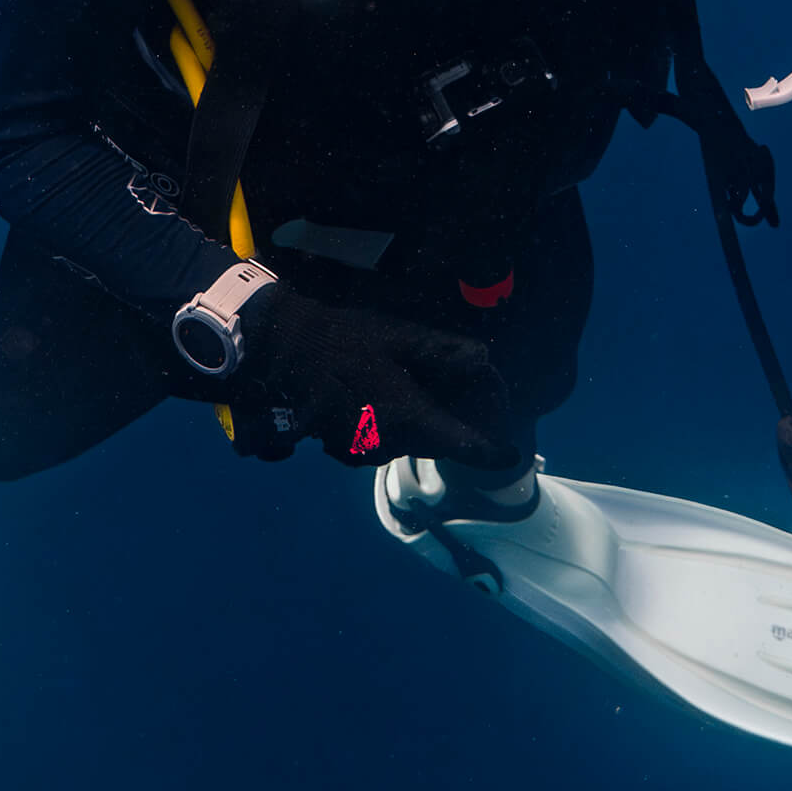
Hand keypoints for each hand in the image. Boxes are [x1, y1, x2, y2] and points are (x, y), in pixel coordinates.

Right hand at [225, 284, 511, 467]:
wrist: (280, 350)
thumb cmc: (342, 340)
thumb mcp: (397, 337)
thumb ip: (442, 353)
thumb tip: (482, 360)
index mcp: (408, 418)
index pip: (463, 446)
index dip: (491, 452)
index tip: (510, 453)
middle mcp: (386, 443)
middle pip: (432, 443)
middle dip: (447, 427)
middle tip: (455, 397)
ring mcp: (359, 451)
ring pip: (403, 442)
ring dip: (413, 424)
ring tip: (407, 389)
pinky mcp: (338, 448)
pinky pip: (376, 441)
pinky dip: (385, 424)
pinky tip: (375, 394)